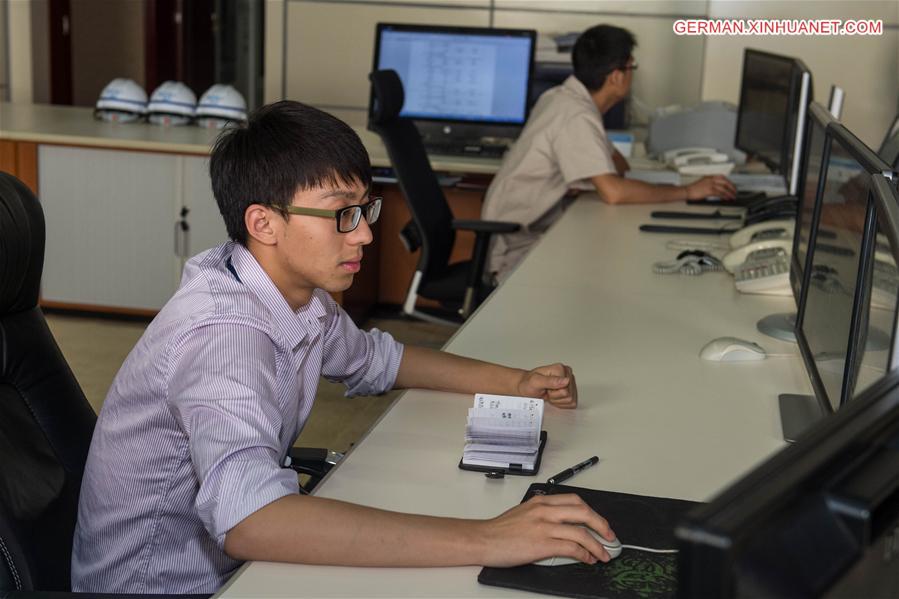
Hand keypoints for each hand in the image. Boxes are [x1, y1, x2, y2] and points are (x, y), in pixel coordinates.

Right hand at [477, 493, 615, 566]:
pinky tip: (587, 560)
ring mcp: (544, 526)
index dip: (593, 513)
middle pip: (584, 512)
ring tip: (604, 554)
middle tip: (610, 537)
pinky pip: (572, 548)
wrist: (483, 539)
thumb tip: (564, 528)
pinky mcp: (542, 543)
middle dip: (602, 525)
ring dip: (597, 545)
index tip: (600, 524)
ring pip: (581, 532)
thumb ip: (544, 515)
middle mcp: (545, 510)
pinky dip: (584, 554)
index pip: (575, 501)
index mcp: (541, 501)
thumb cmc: (500, 530)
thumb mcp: (524, 513)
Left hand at [518, 363, 576, 407]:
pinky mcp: (571, 391)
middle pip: (568, 396)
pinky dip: (560, 403)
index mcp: (561, 369)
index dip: (553, 392)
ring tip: (549, 393)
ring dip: (557, 400)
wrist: (525, 387)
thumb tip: (566, 380)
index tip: (546, 388)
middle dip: (555, 397)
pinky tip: (554, 397)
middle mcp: (567, 374)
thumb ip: (551, 381)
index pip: (565, 390)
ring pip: (570, 400)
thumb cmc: (528, 383)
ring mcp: (570, 383)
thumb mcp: (536, 381)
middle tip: (546, 390)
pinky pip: (572, 403)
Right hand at [685, 175, 736, 199]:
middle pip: (725, 182)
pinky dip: (724, 196)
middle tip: (735, 192)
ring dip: (729, 193)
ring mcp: (710, 185)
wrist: (686, 191)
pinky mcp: (709, 191)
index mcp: (710, 177)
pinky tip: (727, 198)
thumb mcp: (703, 182)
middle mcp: (711, 179)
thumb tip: (718, 188)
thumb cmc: (693, 188)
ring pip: (723, 188)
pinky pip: (719, 193)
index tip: (732, 186)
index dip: (729, 182)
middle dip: (732, 187)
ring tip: (732, 197)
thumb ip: (711, 183)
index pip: (723, 178)